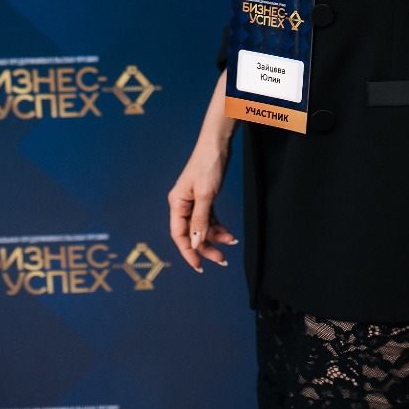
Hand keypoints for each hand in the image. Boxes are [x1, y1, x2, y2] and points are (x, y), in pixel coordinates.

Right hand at [168, 152, 237, 272]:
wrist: (217, 143)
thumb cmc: (208, 164)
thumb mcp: (206, 194)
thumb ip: (200, 220)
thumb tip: (195, 243)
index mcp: (177, 203)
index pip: (179, 234)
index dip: (188, 252)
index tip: (198, 266)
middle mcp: (183, 204)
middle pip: (192, 233)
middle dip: (206, 247)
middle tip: (221, 260)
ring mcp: (194, 201)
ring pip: (202, 227)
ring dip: (215, 237)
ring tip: (230, 243)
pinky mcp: (205, 197)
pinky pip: (209, 218)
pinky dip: (219, 226)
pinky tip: (229, 234)